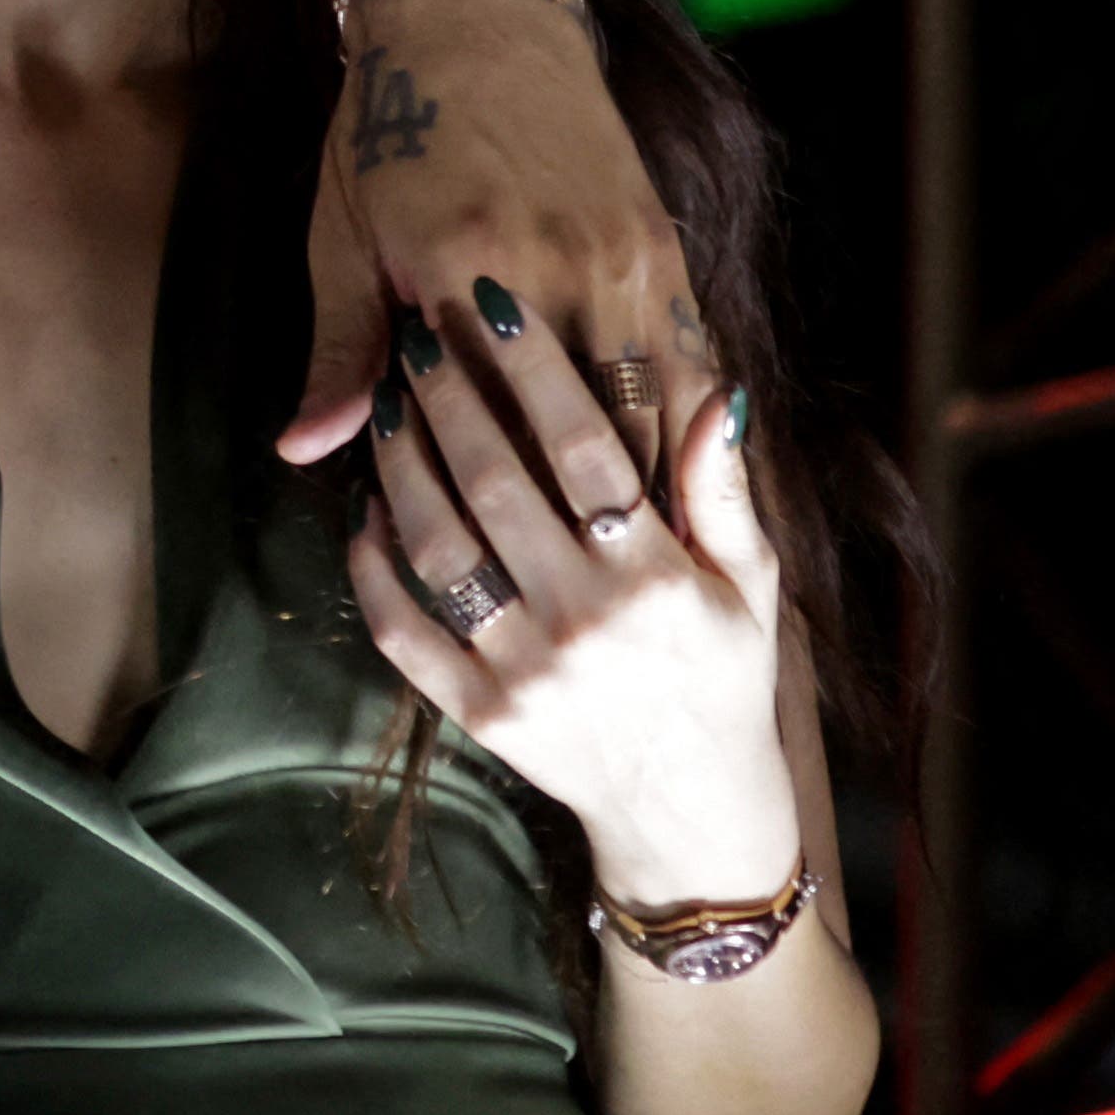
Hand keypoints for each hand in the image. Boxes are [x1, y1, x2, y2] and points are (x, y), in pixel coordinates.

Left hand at [282, 0, 700, 532]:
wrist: (470, 20)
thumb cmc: (383, 132)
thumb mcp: (343, 238)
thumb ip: (340, 351)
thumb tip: (305, 451)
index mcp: (462, 274)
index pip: (489, 425)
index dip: (493, 508)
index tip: (491, 573)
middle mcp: (559, 272)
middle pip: (583, 433)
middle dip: (580, 520)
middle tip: (575, 593)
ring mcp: (626, 260)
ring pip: (651, 408)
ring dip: (642, 488)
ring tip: (630, 564)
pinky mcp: (665, 247)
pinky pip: (691, 363)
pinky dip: (685, 428)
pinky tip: (681, 484)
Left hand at [347, 315, 802, 909]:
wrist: (689, 812)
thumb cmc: (724, 676)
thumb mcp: (752, 586)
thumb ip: (723, 491)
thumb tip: (719, 393)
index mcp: (657, 581)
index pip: (586, 449)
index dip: (535, 370)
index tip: (494, 302)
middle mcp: (587, 623)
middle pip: (497, 485)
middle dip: (450, 399)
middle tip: (418, 336)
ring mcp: (525, 671)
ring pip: (439, 545)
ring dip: (400, 466)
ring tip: (384, 404)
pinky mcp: (478, 714)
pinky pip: (402, 628)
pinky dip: (371, 563)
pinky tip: (362, 506)